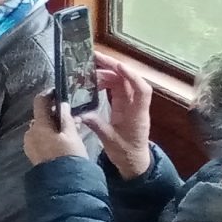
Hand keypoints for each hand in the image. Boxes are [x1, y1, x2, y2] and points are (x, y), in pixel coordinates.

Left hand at [24, 90, 94, 166]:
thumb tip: (62, 104)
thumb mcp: (72, 135)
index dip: (48, 95)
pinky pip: (40, 139)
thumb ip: (66, 118)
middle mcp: (30, 132)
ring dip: (52, 126)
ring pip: (41, 128)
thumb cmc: (70, 156)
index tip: (58, 91)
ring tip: (70, 131)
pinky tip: (62, 141)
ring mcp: (29, 144)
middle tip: (71, 116)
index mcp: (39, 125)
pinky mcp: (32, 153)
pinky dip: (49, 136)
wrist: (63, 183)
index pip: (39, 102)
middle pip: (41, 116)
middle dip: (54, 114)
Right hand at [95, 59, 156, 179]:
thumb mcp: (110, 141)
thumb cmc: (126, 154)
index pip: (141, 90)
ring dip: (106, 74)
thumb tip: (80, 113)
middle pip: (128, 80)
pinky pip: (115, 88)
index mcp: (137, 114)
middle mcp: (135, 105)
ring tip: (87, 72)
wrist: (134, 162)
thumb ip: (97, 125)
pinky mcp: (123, 106)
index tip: (117, 66)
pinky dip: (104, 82)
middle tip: (94, 58)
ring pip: (121, 82)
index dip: (131, 75)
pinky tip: (92, 82)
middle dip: (113, 67)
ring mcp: (129, 104)